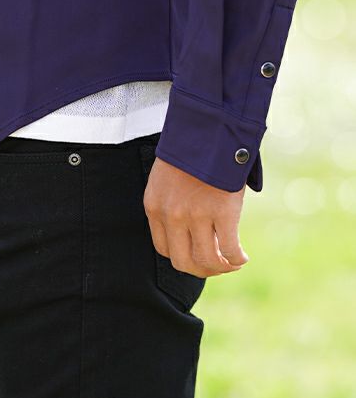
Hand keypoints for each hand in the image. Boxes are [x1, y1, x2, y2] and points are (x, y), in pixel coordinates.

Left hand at [143, 157, 249, 277]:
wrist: (208, 128)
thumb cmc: (191, 149)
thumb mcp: (168, 178)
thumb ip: (173, 203)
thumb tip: (189, 229)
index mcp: (154, 206)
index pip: (163, 249)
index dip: (182, 256)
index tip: (196, 254)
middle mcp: (171, 215)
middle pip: (183, 262)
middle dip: (201, 269)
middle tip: (216, 265)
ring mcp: (196, 216)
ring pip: (207, 261)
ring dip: (222, 267)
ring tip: (233, 262)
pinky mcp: (222, 213)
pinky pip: (229, 250)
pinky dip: (237, 259)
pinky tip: (243, 257)